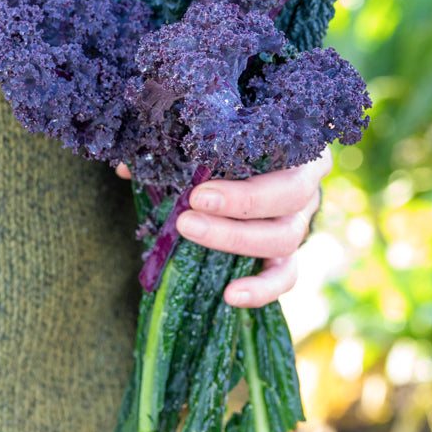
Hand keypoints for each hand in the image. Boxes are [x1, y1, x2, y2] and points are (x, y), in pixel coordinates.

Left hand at [175, 149, 331, 307]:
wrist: (246, 169)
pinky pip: (286, 275)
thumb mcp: (209, 136)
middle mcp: (306, 181)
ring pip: (287, 236)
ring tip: (191, 231)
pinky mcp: (290, 252)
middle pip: (290, 195)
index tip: (200, 185)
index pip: (288, 150)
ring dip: (236, 238)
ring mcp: (300, 219)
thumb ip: (177, 143)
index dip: (248, 166)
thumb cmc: (225, 145)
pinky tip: (231, 295)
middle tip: (191, 207)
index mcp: (294, 143)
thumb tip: (126, 167)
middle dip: (240, 204)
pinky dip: (262, 289)